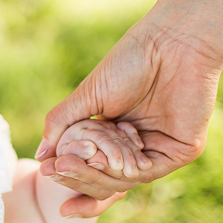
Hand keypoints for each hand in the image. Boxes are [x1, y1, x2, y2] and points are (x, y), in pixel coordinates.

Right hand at [36, 17, 222, 215]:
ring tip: (69, 164)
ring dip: (94, 175)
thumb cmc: (129, 62)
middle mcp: (139, 145)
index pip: (92, 165)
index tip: (45, 172)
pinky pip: (147, 173)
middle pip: (106, 177)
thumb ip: (63, 124)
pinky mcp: (182, 151)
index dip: (68, 172)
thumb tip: (41, 156)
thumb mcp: (87, 96)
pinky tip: (101, 162)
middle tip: (54, 171)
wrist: (170, 43)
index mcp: (118, 133)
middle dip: (77, 176)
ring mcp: (161, 150)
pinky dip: (121, 171)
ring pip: (124, 179)